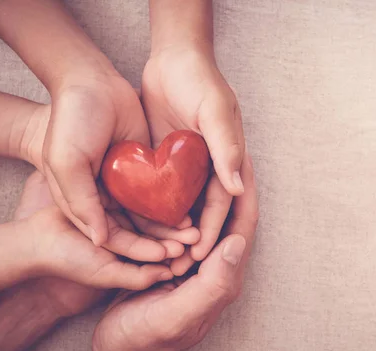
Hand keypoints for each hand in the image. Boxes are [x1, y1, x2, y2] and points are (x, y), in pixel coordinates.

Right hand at [15, 172, 174, 311]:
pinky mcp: (111, 193)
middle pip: (156, 230)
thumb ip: (134, 276)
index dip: (172, 250)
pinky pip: (133, 191)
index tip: (189, 249)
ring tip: (186, 214)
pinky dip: (147, 192)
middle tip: (196, 232)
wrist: (33, 239)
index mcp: (130, 256)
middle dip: (175, 232)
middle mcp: (128, 235)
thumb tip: (167, 274)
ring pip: (148, 210)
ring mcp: (120, 213)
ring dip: (167, 213)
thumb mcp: (104, 274)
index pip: (156, 252)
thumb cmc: (68, 261)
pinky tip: (166, 188)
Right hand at [21, 98, 200, 261]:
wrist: (90, 81)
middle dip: (158, 243)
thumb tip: (100, 240)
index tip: (162, 259)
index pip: (110, 238)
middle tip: (185, 252)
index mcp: (82, 202)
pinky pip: (159, 193)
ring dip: (169, 229)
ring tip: (193, 237)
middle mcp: (104, 198)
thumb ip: (80, 201)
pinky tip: (192, 215)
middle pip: (133, 231)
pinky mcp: (143, 169)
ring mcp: (124, 184)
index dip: (135, 250)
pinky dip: (173, 206)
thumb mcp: (66, 162)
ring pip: (149, 215)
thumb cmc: (70, 122)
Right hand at [79, 153, 257, 350]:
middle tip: (226, 142)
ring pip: (208, 215)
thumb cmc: (146, 339)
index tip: (244, 155)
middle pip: (230, 215)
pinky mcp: (174, 258)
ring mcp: (195, 261)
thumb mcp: (176, 315)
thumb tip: (237, 243)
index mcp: (222, 276)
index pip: (242, 226)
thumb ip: (211, 284)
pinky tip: (173, 178)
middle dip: (231, 180)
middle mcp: (214, 265)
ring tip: (204, 150)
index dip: (246, 191)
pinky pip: (185, 223)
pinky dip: (184, 199)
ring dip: (209, 185)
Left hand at [142, 43, 245, 274]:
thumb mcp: (216, 111)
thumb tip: (237, 188)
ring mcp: (185, 168)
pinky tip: (138, 229)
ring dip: (170, 232)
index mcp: (226, 161)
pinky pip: (158, 192)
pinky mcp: (163, 162)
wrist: (172, 58)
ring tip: (156, 257)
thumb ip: (227, 148)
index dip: (212, 231)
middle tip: (176, 268)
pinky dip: (152, 211)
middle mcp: (208, 169)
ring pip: (178, 207)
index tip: (198, 256)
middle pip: (200, 213)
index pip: (220, 204)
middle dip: (191, 240)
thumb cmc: (200, 81)